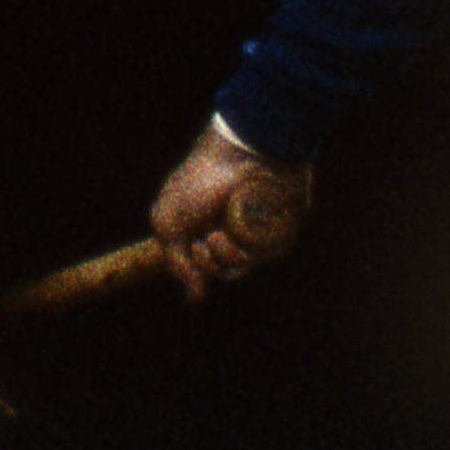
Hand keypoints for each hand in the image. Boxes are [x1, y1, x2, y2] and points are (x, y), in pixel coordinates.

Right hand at [148, 122, 311, 303]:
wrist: (239, 150)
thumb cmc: (200, 180)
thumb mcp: (169, 222)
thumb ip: (177, 262)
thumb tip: (196, 299)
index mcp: (205, 223)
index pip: (201, 262)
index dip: (194, 265)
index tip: (191, 250)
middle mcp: (231, 228)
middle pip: (220, 269)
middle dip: (207, 262)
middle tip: (205, 240)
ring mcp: (257, 229)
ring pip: (242, 265)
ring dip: (225, 257)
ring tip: (219, 235)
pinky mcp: (280, 228)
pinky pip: (266, 255)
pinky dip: (248, 251)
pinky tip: (238, 234)